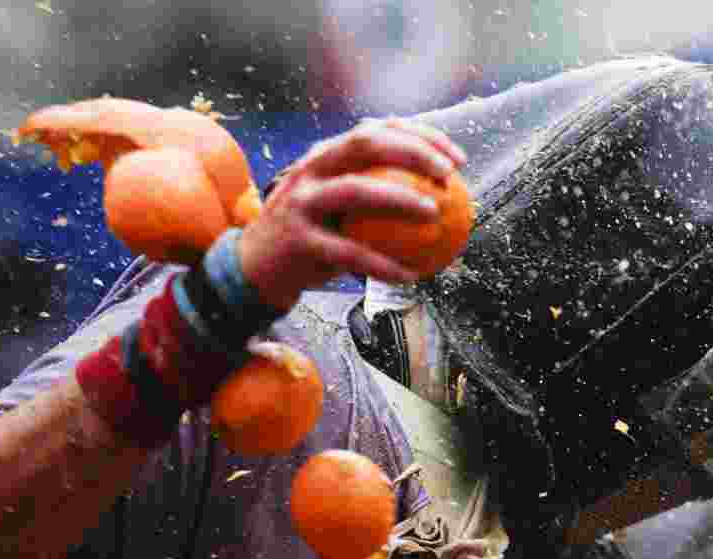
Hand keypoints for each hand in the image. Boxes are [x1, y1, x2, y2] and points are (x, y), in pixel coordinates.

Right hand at [237, 118, 466, 310]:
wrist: (257, 267)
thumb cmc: (312, 235)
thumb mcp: (337, 206)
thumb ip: (375, 192)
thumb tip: (441, 199)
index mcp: (325, 155)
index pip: (377, 129)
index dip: (420, 135)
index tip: (456, 158)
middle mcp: (312, 169)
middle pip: (366, 142)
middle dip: (413, 150)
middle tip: (448, 175)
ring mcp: (302, 202)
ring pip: (357, 190)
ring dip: (400, 198)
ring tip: (435, 214)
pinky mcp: (299, 240)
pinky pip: (350, 253)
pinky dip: (383, 265)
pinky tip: (412, 276)